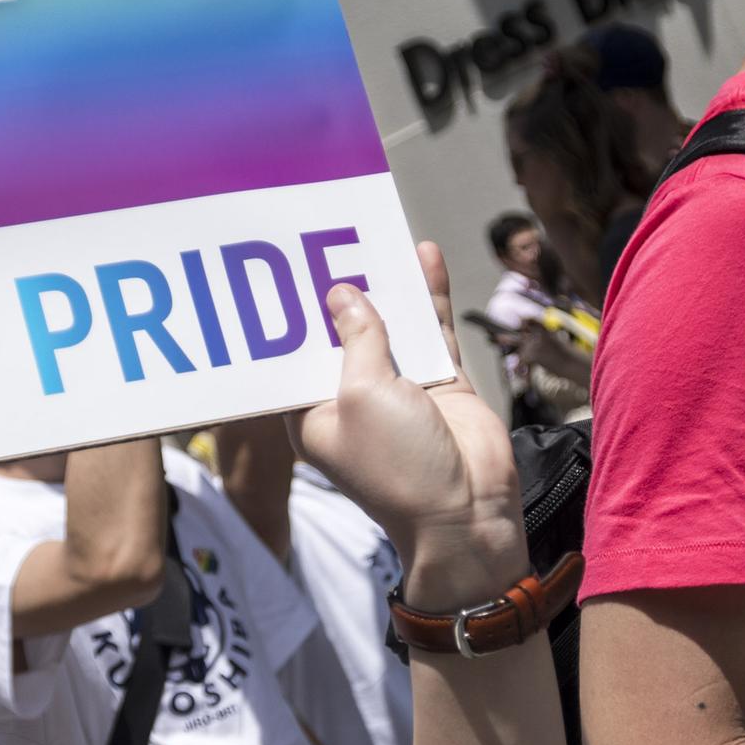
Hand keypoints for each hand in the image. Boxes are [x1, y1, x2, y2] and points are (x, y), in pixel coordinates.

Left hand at [292, 242, 523, 610]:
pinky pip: (431, 329)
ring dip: (387, 284)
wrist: (468, 513)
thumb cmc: (399, 466)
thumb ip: (357, 340)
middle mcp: (351, 397)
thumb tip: (342, 294)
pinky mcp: (440, 382)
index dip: (286, 315)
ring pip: (390, 324)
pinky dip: (428, 295)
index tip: (277, 268)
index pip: (291, 355)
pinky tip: (425, 255)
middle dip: (337, 289)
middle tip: (325, 233)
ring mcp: (398, 388)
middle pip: (341, 332)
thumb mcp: (363, 394)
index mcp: (312, 412)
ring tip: (375, 232)